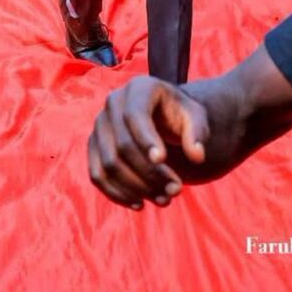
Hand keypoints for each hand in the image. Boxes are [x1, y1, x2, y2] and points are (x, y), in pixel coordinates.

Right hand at [88, 76, 208, 208]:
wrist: (161, 114)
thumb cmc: (179, 114)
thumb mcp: (195, 117)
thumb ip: (197, 133)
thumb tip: (196, 155)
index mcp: (138, 88)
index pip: (135, 115)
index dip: (147, 140)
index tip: (163, 161)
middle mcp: (113, 103)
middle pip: (123, 145)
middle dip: (149, 174)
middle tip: (176, 190)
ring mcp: (100, 124)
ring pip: (109, 164)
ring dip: (136, 188)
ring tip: (164, 200)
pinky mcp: (94, 146)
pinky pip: (97, 174)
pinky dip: (117, 194)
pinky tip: (140, 204)